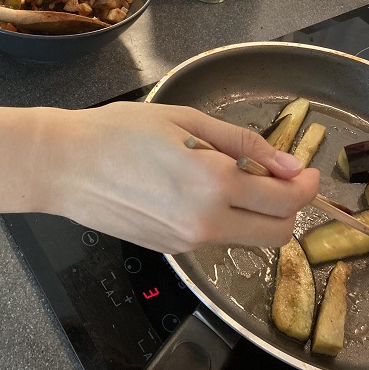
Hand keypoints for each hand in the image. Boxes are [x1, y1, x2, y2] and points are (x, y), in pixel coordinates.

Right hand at [45, 102, 319, 252]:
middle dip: (289, 208)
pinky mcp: (170, 249)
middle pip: (277, 234)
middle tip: (275, 177)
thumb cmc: (118, 132)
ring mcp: (187, 241)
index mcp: (212, 183)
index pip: (285, 200)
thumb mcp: (184, 119)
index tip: (305, 170)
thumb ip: (241, 142)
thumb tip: (287, 164)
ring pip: (247, 238)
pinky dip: (223, 217)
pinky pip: (215, 238)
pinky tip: (195, 189)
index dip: (305, 185)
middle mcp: (206, 222)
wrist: (64, 166)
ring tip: (224, 174)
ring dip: (255, 212)